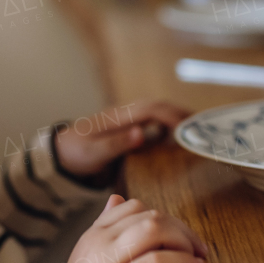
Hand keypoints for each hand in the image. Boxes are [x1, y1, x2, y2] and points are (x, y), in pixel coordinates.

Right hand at [51, 195, 207, 262]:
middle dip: (180, 228)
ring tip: (196, 258)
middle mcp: (94, 246)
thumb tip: (117, 199)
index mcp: (89, 239)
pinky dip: (182, 261)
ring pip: (153, 228)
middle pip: (148, 215)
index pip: (131, 207)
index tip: (181, 237)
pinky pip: (158, 261)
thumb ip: (105, 236)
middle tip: (198, 248)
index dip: (164, 218)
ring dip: (183, 240)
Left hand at [55, 100, 189, 176]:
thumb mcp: (93, 152)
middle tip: (205, 129)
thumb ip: (117, 144)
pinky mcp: (127, 130)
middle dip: (181, 114)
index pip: (152, 109)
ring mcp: (127, 121)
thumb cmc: (75, 153)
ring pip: (157, 113)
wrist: (59, 155)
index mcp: (119, 117)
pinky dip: (168, 127)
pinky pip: (152, 123)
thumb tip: (142, 133)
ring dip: (177, 119)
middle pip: (159, 107)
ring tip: (198, 133)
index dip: (173, 116)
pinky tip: (178, 140)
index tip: (190, 129)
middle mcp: (125, 115)